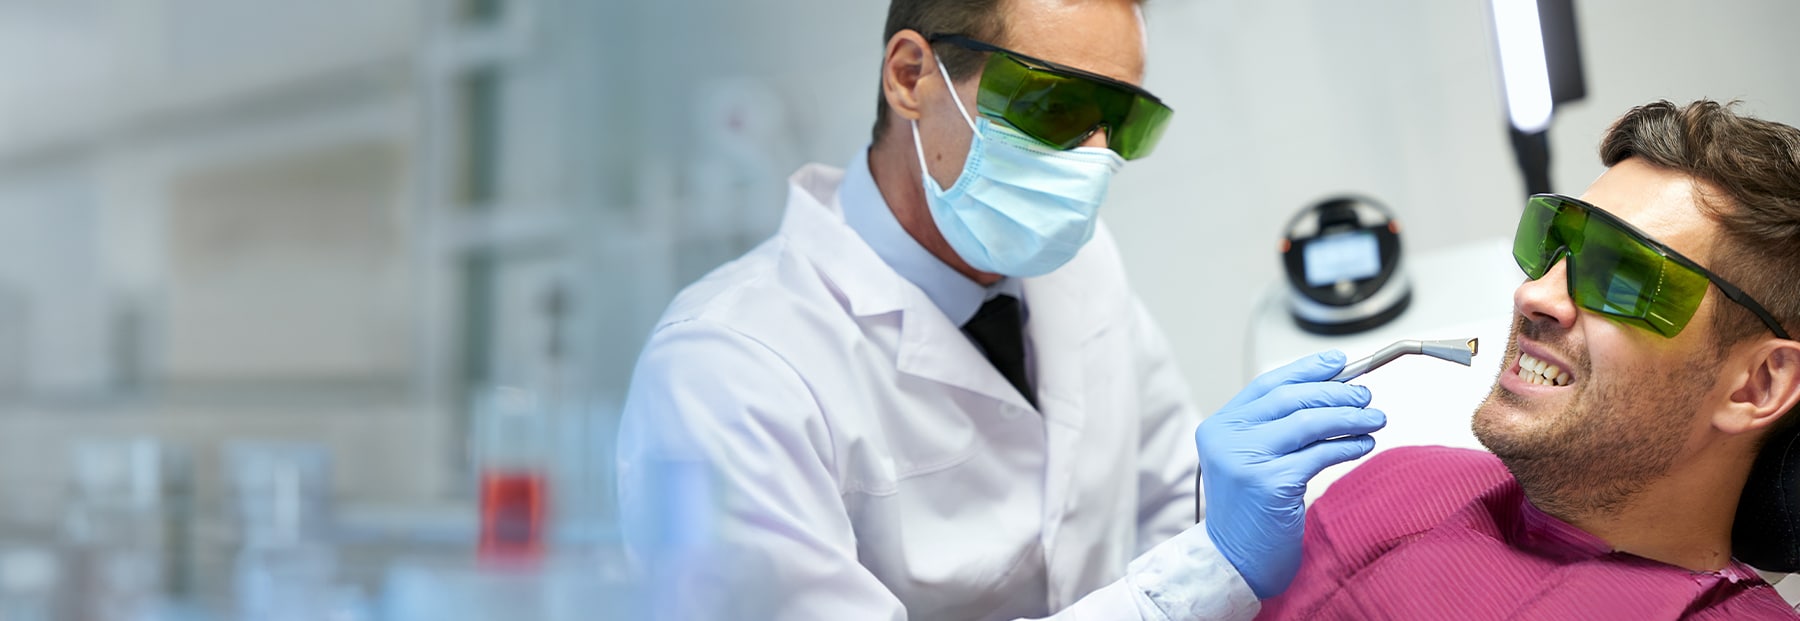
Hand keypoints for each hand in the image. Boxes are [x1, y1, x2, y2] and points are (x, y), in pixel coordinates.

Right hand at [1196, 350, 1386, 598]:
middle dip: (1336, 393)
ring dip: (1349, 418)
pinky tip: (1364, 445)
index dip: (1307, 370)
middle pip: (1291, 398)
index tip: (1340, 362)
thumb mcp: (1250, 459)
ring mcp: (1245, 460)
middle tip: (1366, 397)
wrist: (1233, 561)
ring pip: (1309, 423)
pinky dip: (1347, 447)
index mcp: (1219, 426)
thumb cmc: (1248, 512)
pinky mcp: (1269, 483)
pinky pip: (1320, 455)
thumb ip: (1275, 427)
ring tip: (1375, 418)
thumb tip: (1330, 392)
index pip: (1268, 384)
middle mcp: (1226, 438)